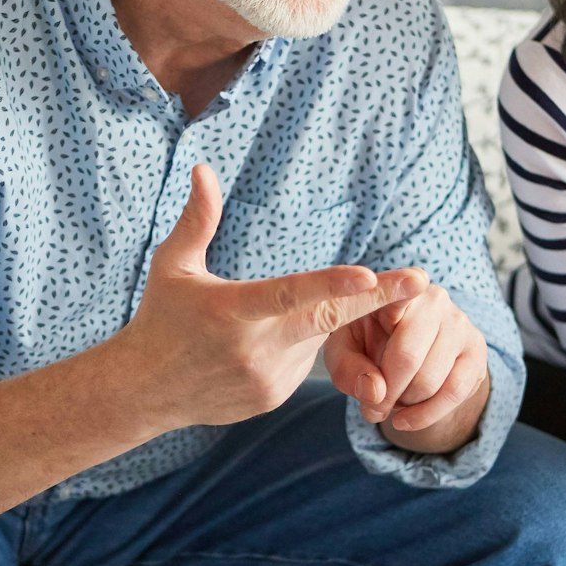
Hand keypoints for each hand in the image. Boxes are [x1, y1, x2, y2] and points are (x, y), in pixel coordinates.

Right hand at [121, 165, 428, 428]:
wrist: (144, 391)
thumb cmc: (159, 318)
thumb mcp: (172, 266)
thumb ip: (197, 219)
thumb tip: (204, 168)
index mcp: (232, 311)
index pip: (291, 294)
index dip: (332, 286)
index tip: (370, 274)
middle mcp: (255, 348)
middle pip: (328, 320)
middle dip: (378, 299)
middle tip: (421, 280)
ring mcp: (268, 378)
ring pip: (316, 338)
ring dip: (312, 318)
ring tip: (257, 320)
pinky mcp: (274, 396)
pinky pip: (304, 362)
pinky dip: (297, 343)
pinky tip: (259, 344)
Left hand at [323, 283, 487, 436]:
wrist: (403, 355)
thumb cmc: (365, 345)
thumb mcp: (344, 352)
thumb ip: (348, 368)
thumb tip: (376, 392)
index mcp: (396, 287)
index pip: (399, 291)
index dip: (398, 298)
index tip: (396, 305)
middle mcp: (434, 298)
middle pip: (408, 356)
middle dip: (385, 393)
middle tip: (371, 408)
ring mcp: (460, 323)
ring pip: (430, 380)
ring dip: (404, 404)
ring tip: (390, 405)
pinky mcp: (477, 350)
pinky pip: (455, 392)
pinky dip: (426, 414)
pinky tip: (406, 420)